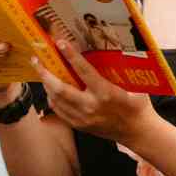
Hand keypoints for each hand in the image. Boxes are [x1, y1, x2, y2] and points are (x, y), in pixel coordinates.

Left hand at [33, 39, 153, 143]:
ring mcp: (83, 118)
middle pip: (60, 89)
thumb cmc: (137, 105)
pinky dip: (52, 99)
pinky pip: (59, 111)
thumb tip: (102, 52)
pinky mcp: (80, 126)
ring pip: (56, 100)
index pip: (84, 71)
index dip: (71, 56)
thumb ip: (115, 71)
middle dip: (45, 73)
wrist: (137, 132)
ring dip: (46, 85)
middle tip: (37, 60)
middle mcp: (91, 107)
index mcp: (106, 93)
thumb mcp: (131, 85)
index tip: (60, 43)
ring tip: (42, 72)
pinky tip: (51, 90)